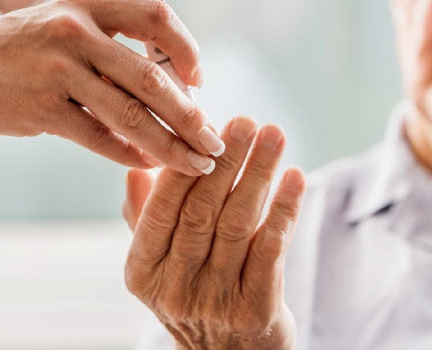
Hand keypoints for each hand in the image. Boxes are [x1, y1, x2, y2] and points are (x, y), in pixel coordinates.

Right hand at [0, 0, 222, 174]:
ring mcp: (58, 71)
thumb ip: (107, 49)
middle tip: (214, 140)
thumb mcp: (58, 27)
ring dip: (171, 144)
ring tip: (196, 163)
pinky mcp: (41, 109)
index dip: (188, 47)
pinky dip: (130, 154)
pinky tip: (148, 164)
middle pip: (153, 75)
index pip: (156, 16)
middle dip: (192, 114)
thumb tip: (164, 86)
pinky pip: (100, 137)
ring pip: (133, 113)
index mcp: (86, 7)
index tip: (201, 80)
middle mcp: (76, 33)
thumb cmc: (8, 50)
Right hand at [123, 116, 304, 349]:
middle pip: (203, 210)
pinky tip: (295, 178)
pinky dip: (284, 210)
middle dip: (228, 160)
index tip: (209, 126)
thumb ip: (145, 218)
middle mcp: (174, 289)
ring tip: (275, 135)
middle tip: (247, 120)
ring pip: (238, 224)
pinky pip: (271, 250)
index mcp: (142, 270)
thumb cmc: (194, 292)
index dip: (187, 164)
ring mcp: (215, 303)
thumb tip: (135, 168)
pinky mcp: (255, 312)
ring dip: (259, 174)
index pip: (162, 208)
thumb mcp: (159, 262)